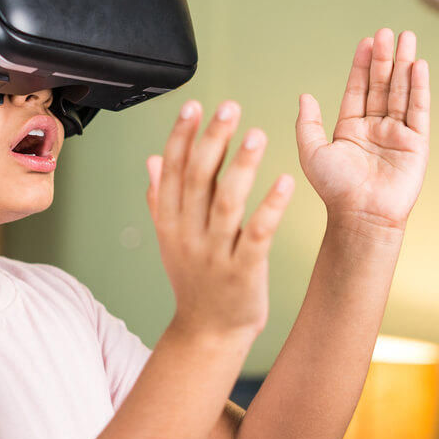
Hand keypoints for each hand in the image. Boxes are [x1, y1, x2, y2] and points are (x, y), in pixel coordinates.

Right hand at [146, 101, 294, 340]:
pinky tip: (285, 182)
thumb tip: (153, 160)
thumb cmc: (195, 282)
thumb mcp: (171, 240)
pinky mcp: (243, 271)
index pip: (173, 172)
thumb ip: (160, 199)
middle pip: (197, 180)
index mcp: (170, 223)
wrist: (208, 333)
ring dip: (242, 167)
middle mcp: (188, 235)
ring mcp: (214, 254)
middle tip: (229, 108)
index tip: (193, 105)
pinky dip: (270, 207)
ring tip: (258, 135)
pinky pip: (257, 234)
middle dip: (212, 140)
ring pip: (226, 203)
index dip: (182, 137)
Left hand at [296, 29, 429, 231]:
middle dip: (384, 58)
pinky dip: (419, 87)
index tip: (366, 41)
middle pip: (381, 85)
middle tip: (387, 31)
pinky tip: (419, 66)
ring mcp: (397, 134)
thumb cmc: (334, 189)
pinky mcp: (416, 143)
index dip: (362, 65)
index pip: (358, 88)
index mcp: (351, 128)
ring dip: (404, 65)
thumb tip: (304, 95)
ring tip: (406, 38)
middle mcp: (375, 128)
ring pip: (401, 92)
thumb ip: (308, 123)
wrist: (361, 214)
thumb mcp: (312, 152)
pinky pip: (419, 109)